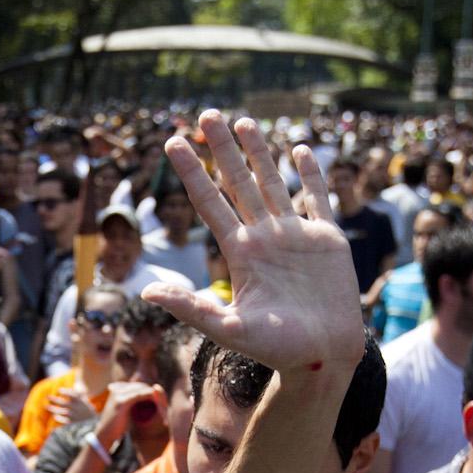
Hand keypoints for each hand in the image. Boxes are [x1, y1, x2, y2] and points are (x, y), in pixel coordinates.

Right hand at [89, 381, 161, 447]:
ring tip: (163, 408)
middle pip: (142, 386)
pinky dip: (152, 400)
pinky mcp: (122, 401)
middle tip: (165, 406)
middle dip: (154, 395)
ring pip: (144, 389)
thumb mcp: (125, 409)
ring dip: (155, 398)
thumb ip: (134, 400)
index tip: (160, 404)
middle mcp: (117, 387)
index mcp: (117, 387)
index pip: (139, 386)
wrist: (104, 435)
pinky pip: (142, 395)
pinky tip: (158, 407)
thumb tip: (149, 395)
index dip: (150, 393)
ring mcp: (118, 393)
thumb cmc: (116, 426)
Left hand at [140, 110, 362, 375]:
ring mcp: (295, 236)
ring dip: (259, 153)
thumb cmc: (277, 350)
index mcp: (240, 254)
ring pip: (273, 183)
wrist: (323, 357)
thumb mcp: (229, 329)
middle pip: (238, 183)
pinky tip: (299, 150)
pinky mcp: (327, 240)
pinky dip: (310, 176)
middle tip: (207, 114)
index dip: (192, 173)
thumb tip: (146, 293)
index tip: (173, 143)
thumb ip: (191, 308)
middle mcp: (264, 238)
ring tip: (243, 122)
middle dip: (222, 150)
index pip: (210, 203)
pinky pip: (316, 199)